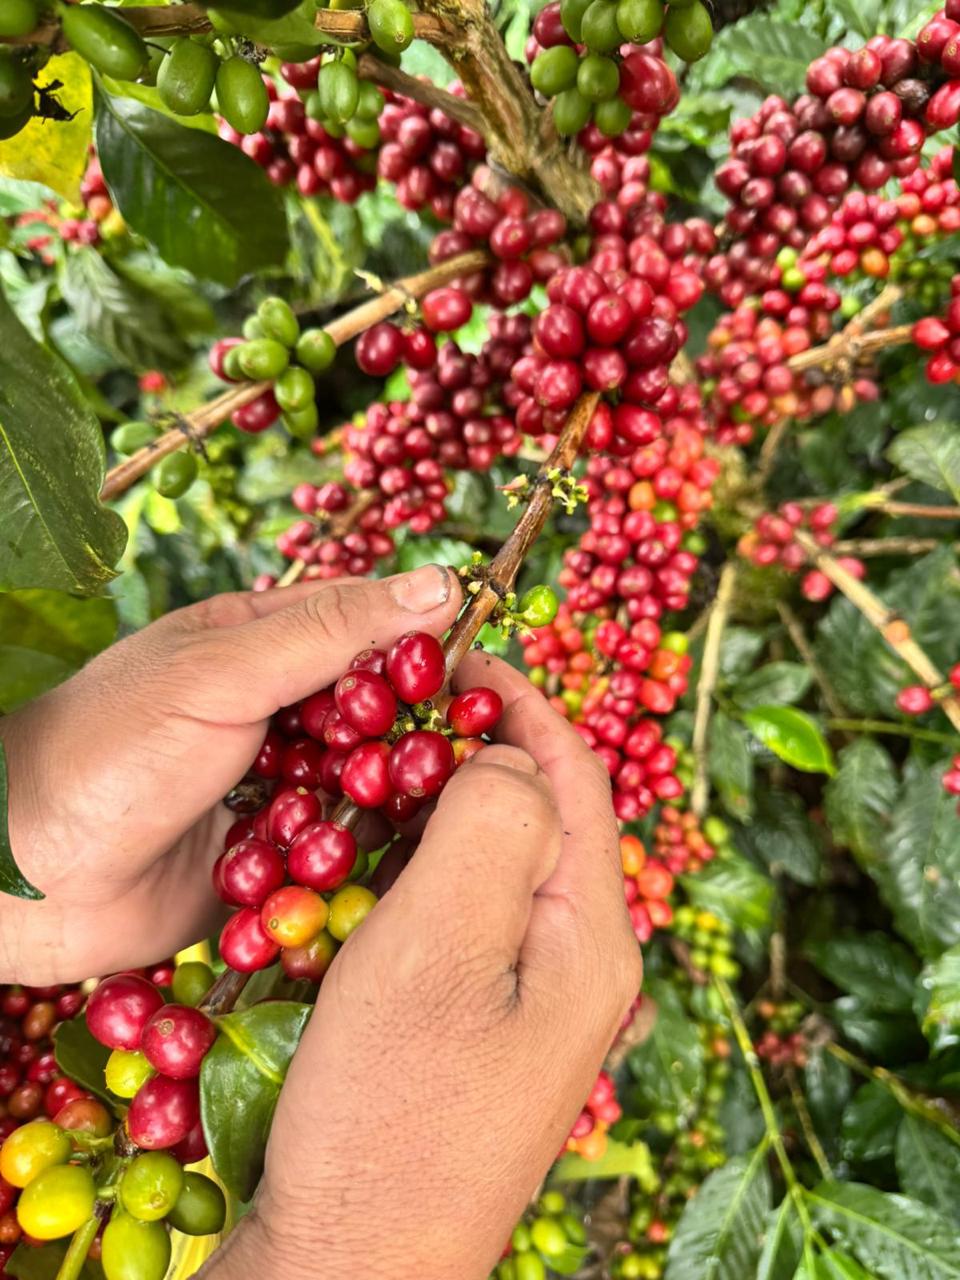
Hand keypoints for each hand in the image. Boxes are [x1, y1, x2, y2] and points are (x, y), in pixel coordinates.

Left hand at [0, 565, 460, 982]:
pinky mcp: (270, 862)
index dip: (437, 645)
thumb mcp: (223, 672)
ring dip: (400, 802)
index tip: (495, 676)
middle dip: (428, 736)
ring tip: (455, 820)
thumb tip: (439, 584)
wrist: (21, 875)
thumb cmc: (110, 750)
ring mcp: (274, 789)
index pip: (373, 628)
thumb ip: (331, 632)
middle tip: (487, 762)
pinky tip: (407, 870)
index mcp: (259, 644)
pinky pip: (338, 856)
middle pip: (381, 713)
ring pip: (368, 788)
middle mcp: (275, 713)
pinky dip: (365, 860)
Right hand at [205, 653, 640, 1279]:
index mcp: (592, 939)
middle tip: (403, 708)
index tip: (459, 652)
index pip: (578, 778)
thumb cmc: (390, 1108)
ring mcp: (531, 1006)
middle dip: (481, 751)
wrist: (350, 1265)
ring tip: (379, 771)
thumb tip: (511, 755)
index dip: (524, 701)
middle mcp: (579, 969)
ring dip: (445, 810)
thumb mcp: (439, 944)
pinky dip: (423, 871)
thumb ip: (492, 825)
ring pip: (498, 868)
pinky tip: (370, 866)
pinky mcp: (480, 1033)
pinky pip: (464, 921)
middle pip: (543, 820)